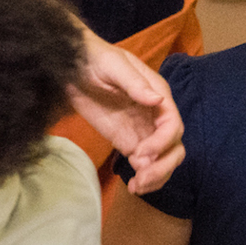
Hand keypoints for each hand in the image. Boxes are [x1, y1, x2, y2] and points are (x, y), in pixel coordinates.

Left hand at [68, 34, 183, 192]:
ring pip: (163, 159)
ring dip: (156, 176)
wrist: (71, 66)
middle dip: (162, 166)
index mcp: (158, 94)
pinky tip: (132, 185)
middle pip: (174, 147)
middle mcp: (155, 115)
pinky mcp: (128, 141)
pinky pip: (145, 164)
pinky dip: (144, 177)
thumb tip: (157, 101)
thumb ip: (134, 84)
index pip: (173, 125)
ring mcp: (143, 131)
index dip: (162, 143)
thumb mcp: (113, 65)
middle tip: (141, 177)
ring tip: (136, 186)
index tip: (140, 154)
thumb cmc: (94, 58)